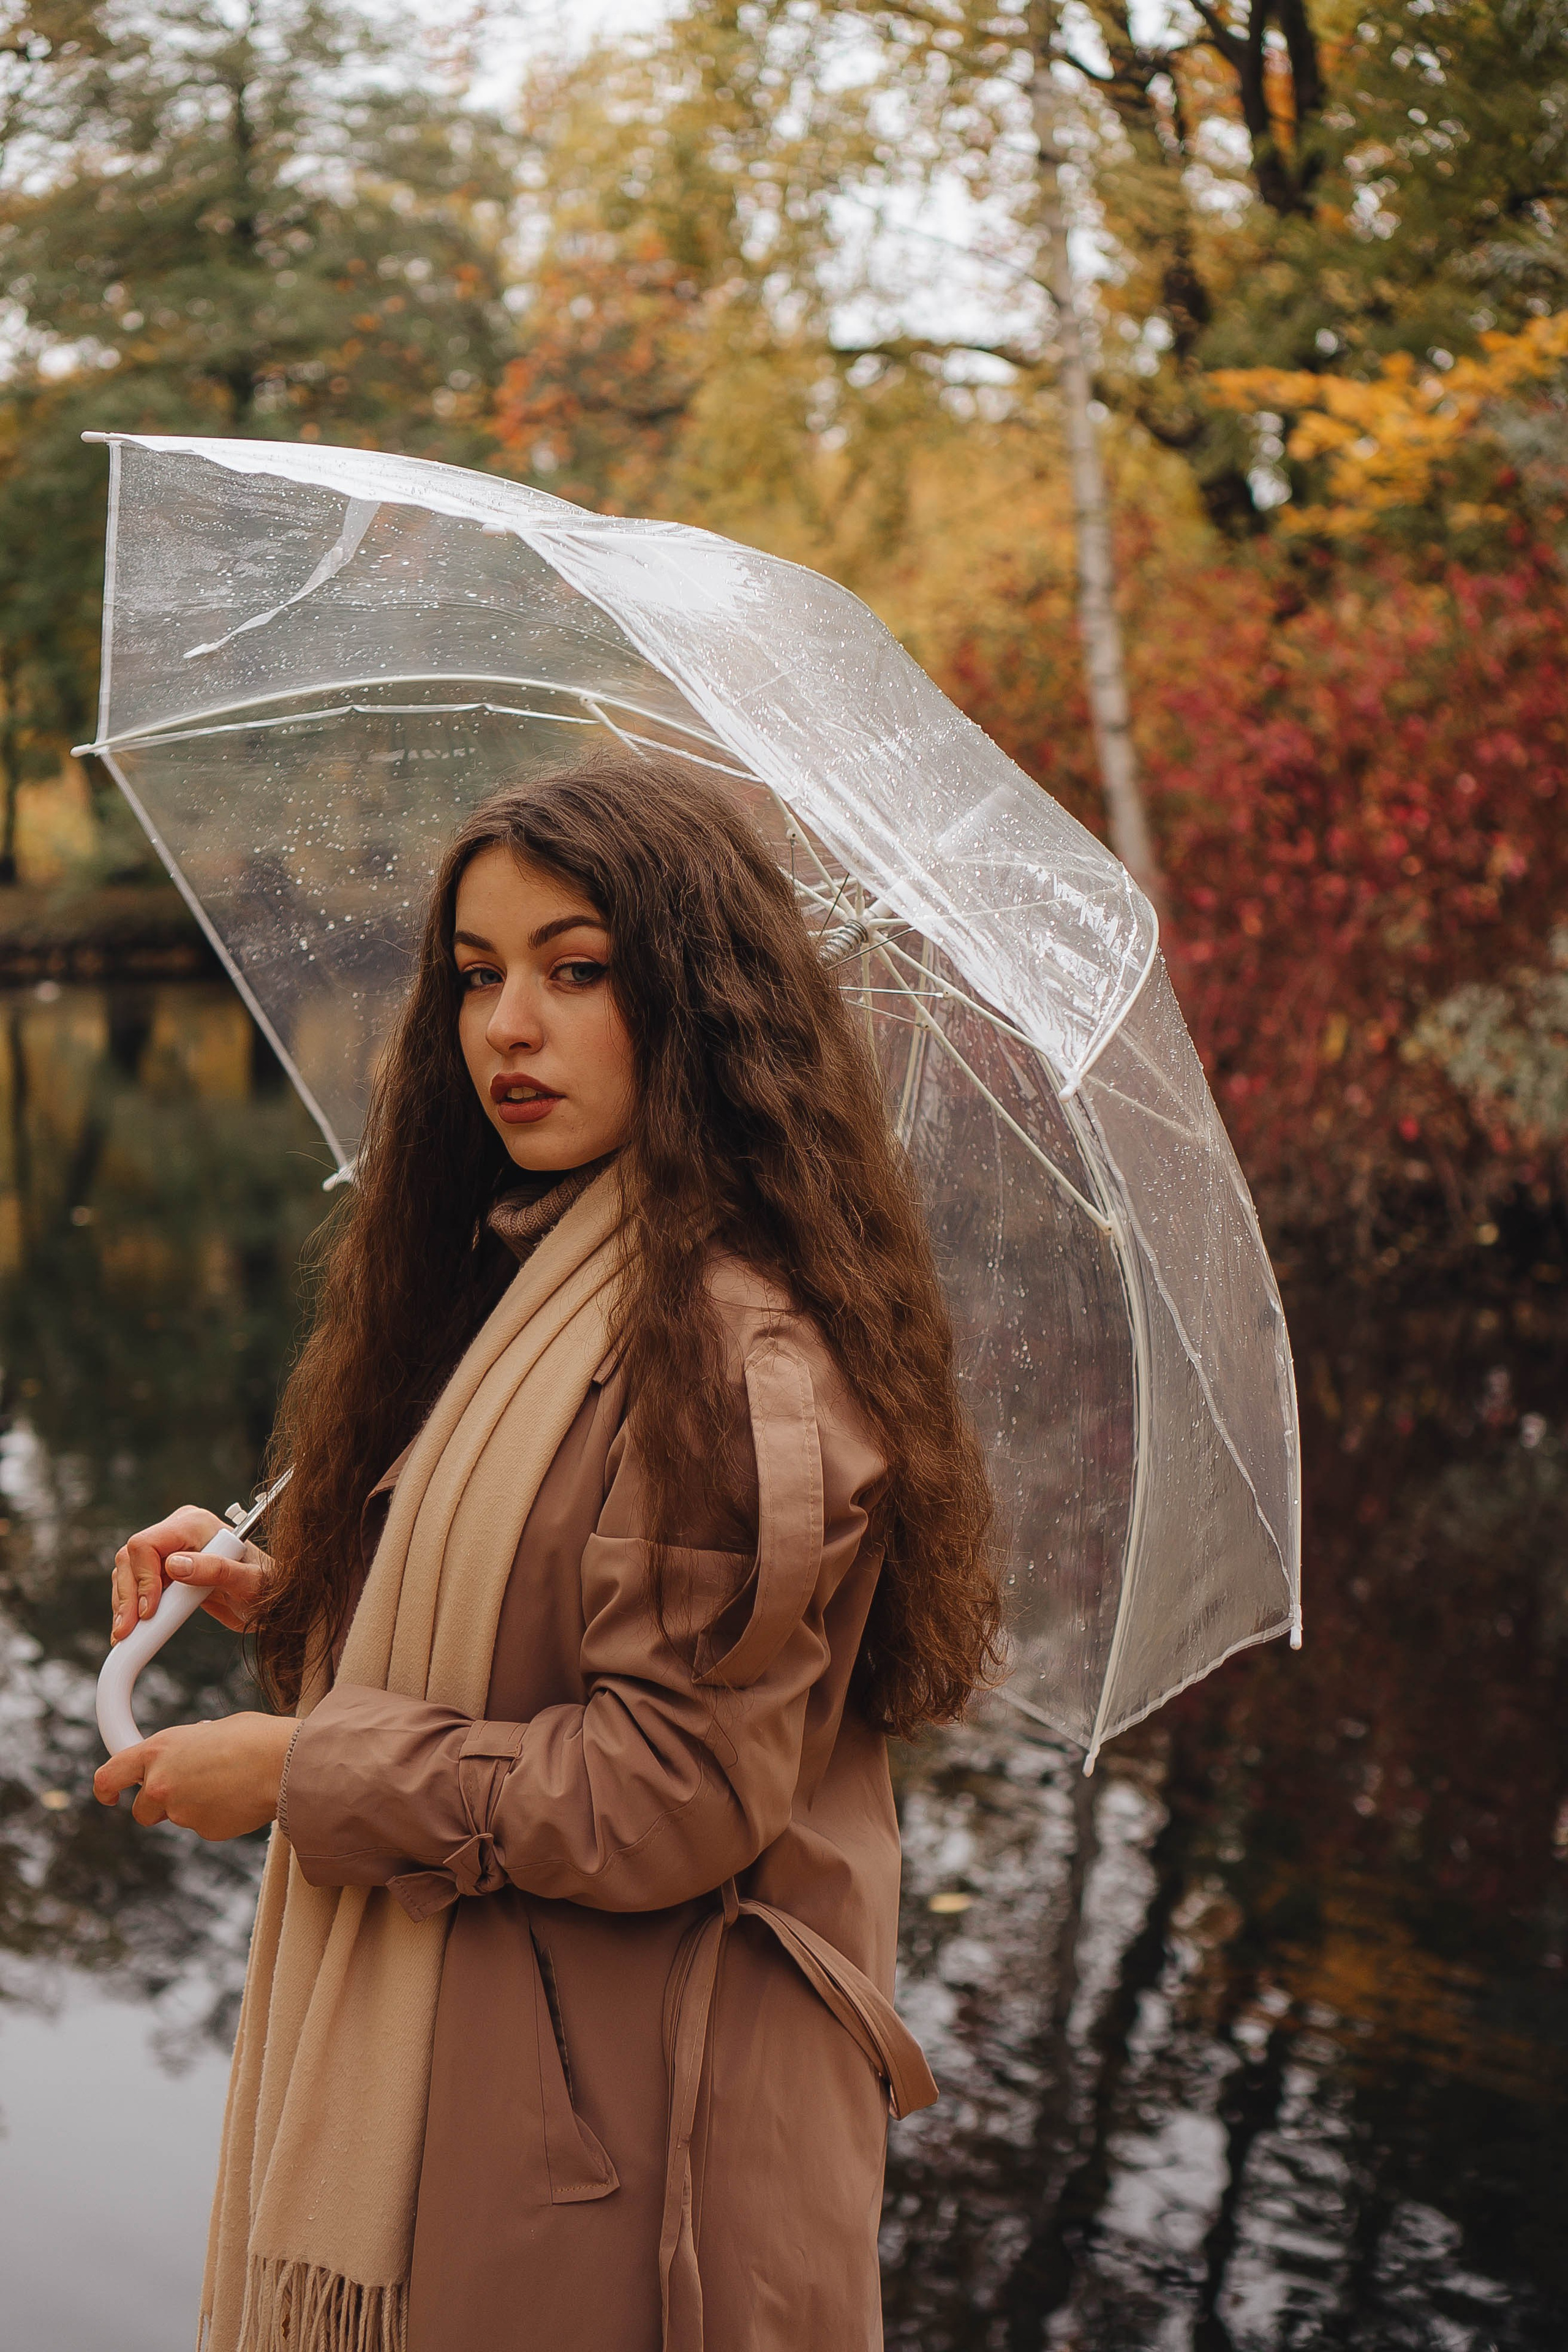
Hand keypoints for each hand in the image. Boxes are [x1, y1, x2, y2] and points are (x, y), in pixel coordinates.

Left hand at [93, 1712, 294, 1839]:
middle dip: (159, 1805)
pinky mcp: (204, 1831)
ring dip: (197, 1806)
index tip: (109, 1796)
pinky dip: (219, 1816)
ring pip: (180, 1816)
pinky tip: (242, 1798)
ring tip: (232, 1783)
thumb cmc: (254, 1737)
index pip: (110, 1775)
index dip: (106, 1788)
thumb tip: (190, 1755)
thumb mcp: (211, 1732)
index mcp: (158, 1750)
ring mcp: (181, 1812)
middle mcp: (161, 1784)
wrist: (285, 1762)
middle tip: (190, 1789)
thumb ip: (188, 1747)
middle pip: (142, 1809)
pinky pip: (206, 1825)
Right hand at [110, 1505, 268, 1642]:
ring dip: (123, 1604)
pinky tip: (133, 1630)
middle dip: (127, 1596)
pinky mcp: (165, 1574)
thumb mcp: (250, 1582)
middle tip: (127, 1631)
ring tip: (127, 1634)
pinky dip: (129, 1608)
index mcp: (197, 1525)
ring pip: (127, 1572)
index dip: (143, 1579)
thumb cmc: (268, 1588)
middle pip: (130, 1558)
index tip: (149, 1611)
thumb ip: (217, 1570)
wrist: (271, 1603)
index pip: (147, 1544)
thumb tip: (175, 1565)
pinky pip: (134, 1586)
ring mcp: (169, 1552)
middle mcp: (178, 1533)